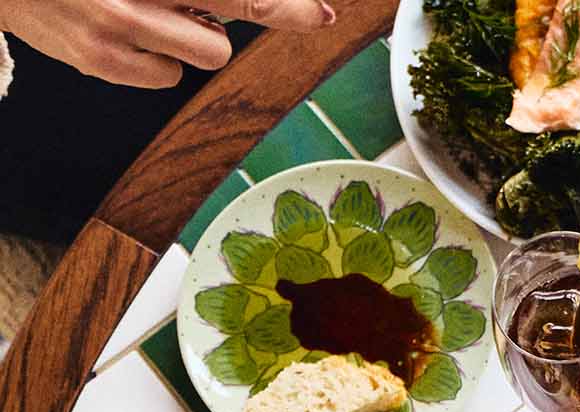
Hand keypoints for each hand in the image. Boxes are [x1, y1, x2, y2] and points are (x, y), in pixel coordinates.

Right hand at [0, 0, 333, 88]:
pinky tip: (124, 35)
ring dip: (192, 35)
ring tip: (150, 13)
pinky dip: (155, 60)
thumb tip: (237, 3)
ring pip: (208, 51)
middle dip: (252, 13)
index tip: (320, 14)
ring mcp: (115, 25)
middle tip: (270, 11)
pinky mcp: (100, 61)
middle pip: (227, 21)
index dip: (282, 4)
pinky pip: (167, 77)